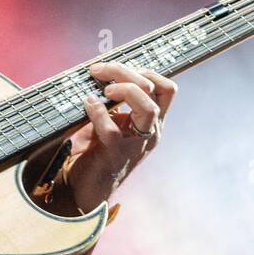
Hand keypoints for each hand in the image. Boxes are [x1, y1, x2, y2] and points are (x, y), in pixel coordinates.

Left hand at [65, 62, 177, 212]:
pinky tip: (87, 103)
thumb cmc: (98, 150)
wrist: (87, 187)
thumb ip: (113, 101)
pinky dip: (98, 112)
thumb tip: (100, 73)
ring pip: (148, 108)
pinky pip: (112, 130)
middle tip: (99, 70)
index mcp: (152, 121)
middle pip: (156, 91)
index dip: (145, 71)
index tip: (117, 67)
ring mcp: (136, 144)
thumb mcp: (110, 121)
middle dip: (127, 73)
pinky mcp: (116, 155)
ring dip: (125, 90)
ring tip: (103, 89)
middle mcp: (151, 131)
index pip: (166, 88)